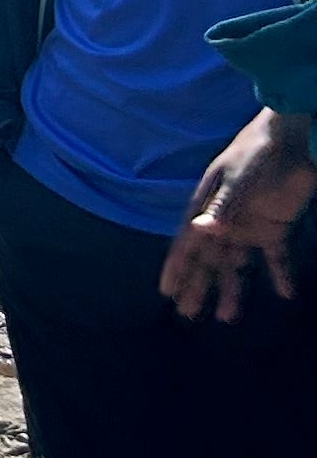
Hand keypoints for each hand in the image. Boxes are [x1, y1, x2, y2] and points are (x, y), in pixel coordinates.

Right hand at [163, 110, 316, 319]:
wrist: (291, 139)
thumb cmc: (257, 154)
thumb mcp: (238, 180)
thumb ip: (221, 207)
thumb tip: (199, 232)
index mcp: (207, 208)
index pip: (189, 244)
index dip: (178, 268)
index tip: (167, 292)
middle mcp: (224, 222)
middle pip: (208, 260)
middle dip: (198, 286)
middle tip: (188, 314)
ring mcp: (248, 226)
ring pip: (237, 265)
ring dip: (232, 289)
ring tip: (227, 318)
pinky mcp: (275, 228)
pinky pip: (275, 258)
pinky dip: (280, 275)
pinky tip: (285, 294)